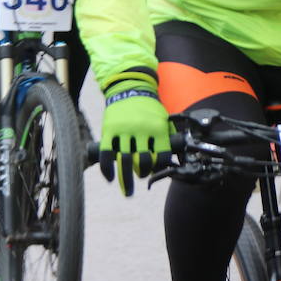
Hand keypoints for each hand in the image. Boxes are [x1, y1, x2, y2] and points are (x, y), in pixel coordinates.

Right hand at [98, 74, 170, 195]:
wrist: (130, 89)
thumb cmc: (149, 109)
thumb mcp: (163, 119)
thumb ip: (168, 138)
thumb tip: (174, 162)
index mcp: (158, 127)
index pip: (162, 155)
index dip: (158, 167)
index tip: (155, 171)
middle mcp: (142, 129)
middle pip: (143, 161)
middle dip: (142, 174)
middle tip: (140, 177)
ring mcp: (124, 130)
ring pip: (124, 160)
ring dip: (125, 180)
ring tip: (128, 191)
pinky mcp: (109, 130)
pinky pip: (106, 153)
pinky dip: (107, 169)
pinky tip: (110, 178)